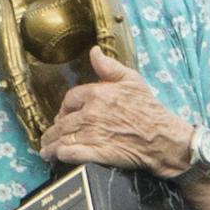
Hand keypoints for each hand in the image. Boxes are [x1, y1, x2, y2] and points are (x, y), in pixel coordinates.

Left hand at [41, 49, 193, 175]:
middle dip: (53, 130)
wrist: (162, 138)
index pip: (70, 99)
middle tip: (50, 137)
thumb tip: (94, 52)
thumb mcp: (132, 80)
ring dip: (51, 145)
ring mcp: (92, 134)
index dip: (64, 108)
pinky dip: (60, 154)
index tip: (63, 115)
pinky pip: (70, 153)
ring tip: (46, 150)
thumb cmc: (150, 109)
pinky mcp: (95, 153)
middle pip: (62, 122)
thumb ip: (110, 67)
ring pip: (63, 138)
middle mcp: (91, 113)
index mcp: (97, 94)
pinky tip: (56, 157)